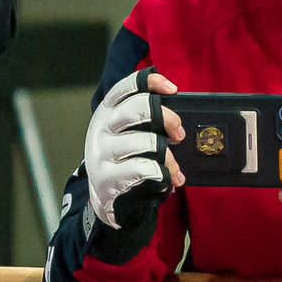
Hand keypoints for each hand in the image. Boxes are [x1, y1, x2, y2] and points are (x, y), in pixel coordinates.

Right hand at [81, 69, 182, 262]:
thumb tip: (179, 121)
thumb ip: (146, 121)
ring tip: (176, 168)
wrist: (105, 199)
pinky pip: (143, 169)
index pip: (126, 86)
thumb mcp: (128, 134)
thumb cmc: (125, 160)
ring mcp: (102, 153)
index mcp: (107, 111)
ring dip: (169, 156)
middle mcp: (101, 128)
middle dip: (167, 118)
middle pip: (137, 108)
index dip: (150, 82)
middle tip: (179, 134)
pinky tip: (170, 180)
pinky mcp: (107, 178)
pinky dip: (163, 173)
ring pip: (144, 141)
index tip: (173, 89)